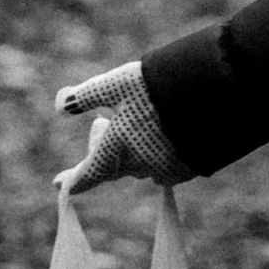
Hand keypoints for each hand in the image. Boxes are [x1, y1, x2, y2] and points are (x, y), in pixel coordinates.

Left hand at [53, 61, 195, 192]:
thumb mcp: (115, 84)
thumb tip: (60, 105)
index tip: (59, 185)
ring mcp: (164, 169)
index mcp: (116, 149)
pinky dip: (157, 153)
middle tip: (100, 124)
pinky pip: (164, 166)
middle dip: (105, 150)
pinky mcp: (187, 168)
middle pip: (114, 165)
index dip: (73, 179)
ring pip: (140, 165)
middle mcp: (138, 165)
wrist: (210, 97)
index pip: (89, 172)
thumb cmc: (155, 88)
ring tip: (137, 122)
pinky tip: (163, 133)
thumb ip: (87, 95)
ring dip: (133, 151)